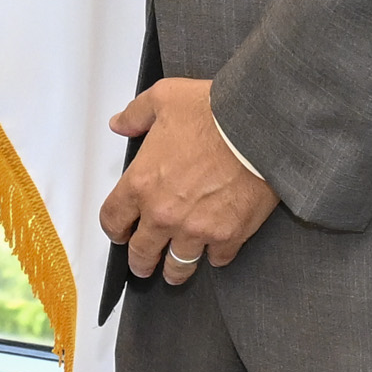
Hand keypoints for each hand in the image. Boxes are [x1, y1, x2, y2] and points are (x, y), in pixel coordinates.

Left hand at [100, 78, 277, 283]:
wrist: (258, 129)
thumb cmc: (213, 113)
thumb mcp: (164, 99)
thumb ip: (136, 114)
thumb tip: (120, 123)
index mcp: (142, 183)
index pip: (113, 220)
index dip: (114, 229)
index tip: (120, 232)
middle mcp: (164, 214)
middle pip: (141, 252)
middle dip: (140, 261)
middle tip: (143, 264)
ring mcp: (196, 230)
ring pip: (178, 266)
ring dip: (174, 270)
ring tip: (174, 272)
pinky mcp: (228, 236)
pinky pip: (217, 259)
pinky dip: (216, 256)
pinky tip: (215, 251)